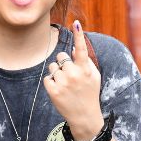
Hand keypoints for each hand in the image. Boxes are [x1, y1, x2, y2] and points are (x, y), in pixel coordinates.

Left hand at [44, 20, 103, 139]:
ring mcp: (63, 83)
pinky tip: (60, 90)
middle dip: (63, 63)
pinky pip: (47, 78)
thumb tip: (73, 48)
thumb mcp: (93, 76)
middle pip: (61, 57)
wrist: (84, 116)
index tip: (76, 24)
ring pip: (53, 67)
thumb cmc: (90, 93)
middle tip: (70, 75)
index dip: (78, 36)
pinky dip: (52, 82)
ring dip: (57, 73)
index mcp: (85, 69)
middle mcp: (74, 74)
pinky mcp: (53, 91)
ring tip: (65, 84)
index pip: (82, 49)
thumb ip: (85, 61)